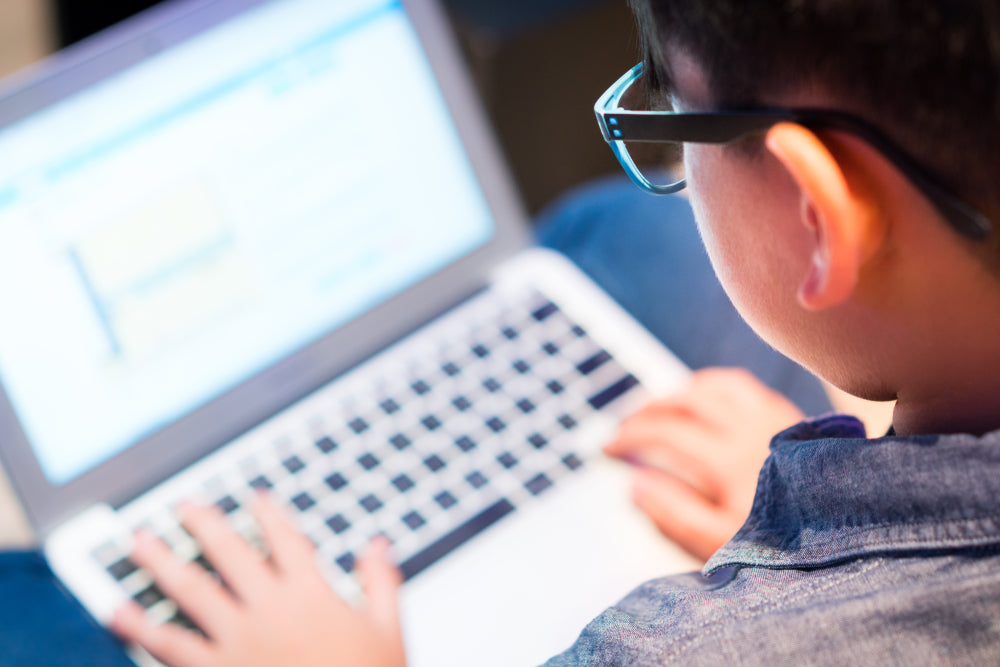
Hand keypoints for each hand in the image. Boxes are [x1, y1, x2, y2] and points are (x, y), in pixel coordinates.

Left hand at [111, 495, 404, 666]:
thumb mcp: (388, 630)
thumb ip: (380, 582)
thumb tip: (377, 544)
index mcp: (311, 595)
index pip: (286, 541)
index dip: (270, 515)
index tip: (255, 497)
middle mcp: (268, 609)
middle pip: (229, 553)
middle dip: (204, 524)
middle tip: (183, 505)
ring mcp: (236, 641)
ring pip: (190, 591)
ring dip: (161, 562)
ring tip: (139, 542)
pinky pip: (169, 645)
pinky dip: (140, 628)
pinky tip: (119, 613)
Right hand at [605, 367, 803, 561]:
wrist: (850, 532)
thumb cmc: (784, 545)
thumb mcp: (721, 543)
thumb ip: (674, 514)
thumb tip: (636, 484)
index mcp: (729, 461)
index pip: (666, 433)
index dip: (630, 435)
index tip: (608, 447)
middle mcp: (750, 428)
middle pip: (685, 401)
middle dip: (646, 410)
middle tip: (623, 424)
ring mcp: (772, 417)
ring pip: (713, 385)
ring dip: (677, 392)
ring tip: (657, 406)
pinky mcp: (788, 416)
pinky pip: (742, 385)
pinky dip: (712, 385)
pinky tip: (702, 397)